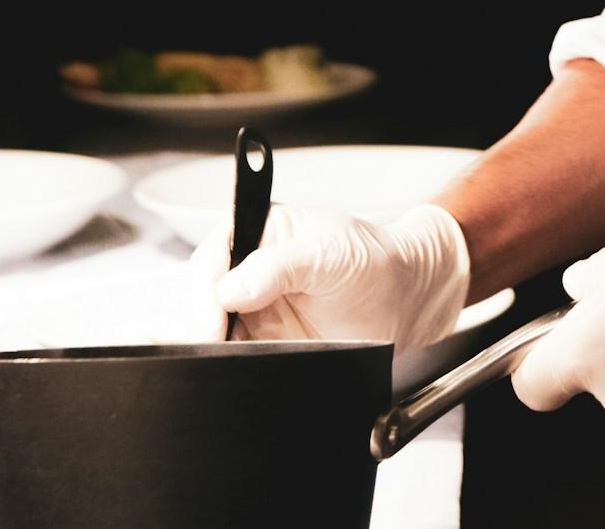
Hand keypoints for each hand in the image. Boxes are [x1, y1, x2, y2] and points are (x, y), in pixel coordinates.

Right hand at [187, 201, 470, 387]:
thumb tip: (230, 288)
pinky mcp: (261, 346)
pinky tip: (234, 371)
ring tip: (226, 358)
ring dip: (208, 348)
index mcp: (262, 232)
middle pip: (199, 297)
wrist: (406, 303)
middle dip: (198, 323)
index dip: (203, 290)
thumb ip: (280, 266)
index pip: (212, 256)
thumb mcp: (332, 253)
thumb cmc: (376, 262)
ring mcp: (252, 311)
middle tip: (213, 345)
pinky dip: (225, 366)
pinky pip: (230, 358)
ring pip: (207, 331)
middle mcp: (250, 270)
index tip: (211, 320)